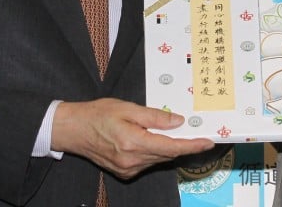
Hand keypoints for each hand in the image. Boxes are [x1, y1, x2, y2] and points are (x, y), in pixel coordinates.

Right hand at [50, 98, 214, 179]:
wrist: (73, 130)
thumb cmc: (98, 114)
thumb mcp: (128, 108)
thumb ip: (154, 116)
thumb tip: (177, 122)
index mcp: (134, 143)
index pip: (172, 147)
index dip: (192, 145)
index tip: (207, 142)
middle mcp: (132, 161)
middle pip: (167, 154)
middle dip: (181, 143)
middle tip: (193, 129)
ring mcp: (128, 169)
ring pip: (158, 159)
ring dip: (167, 147)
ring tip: (168, 130)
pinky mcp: (124, 172)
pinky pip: (147, 162)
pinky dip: (154, 152)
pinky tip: (148, 138)